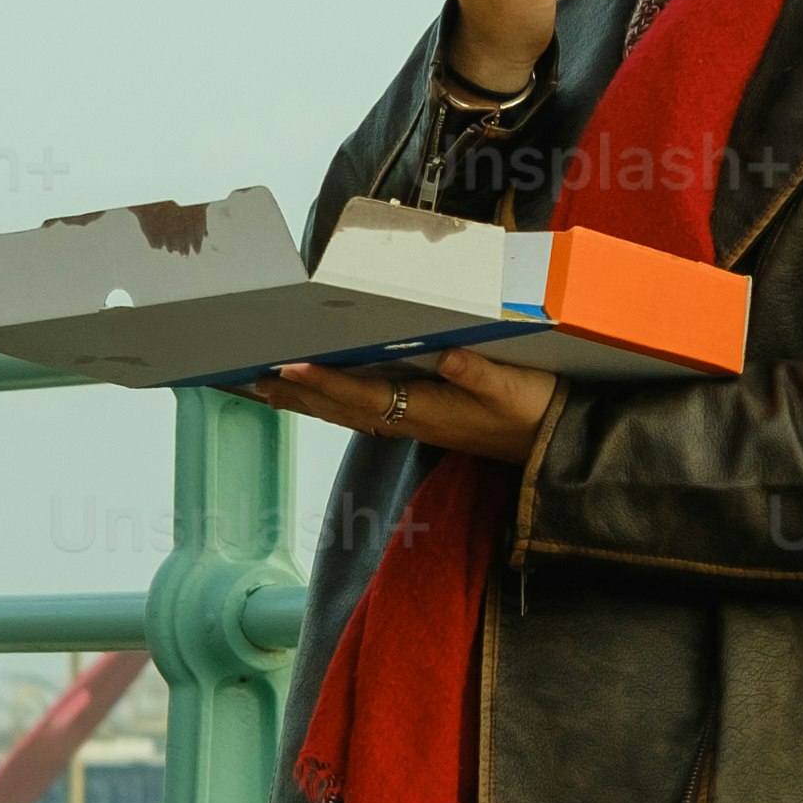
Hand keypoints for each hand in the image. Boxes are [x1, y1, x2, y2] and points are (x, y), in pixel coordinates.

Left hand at [252, 353, 562, 460]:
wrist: (551, 445)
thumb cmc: (533, 411)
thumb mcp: (514, 388)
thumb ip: (480, 374)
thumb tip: (449, 356)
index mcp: (426, 410)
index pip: (364, 394)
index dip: (326, 382)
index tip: (290, 367)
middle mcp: (410, 420)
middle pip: (339, 407)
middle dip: (296, 394)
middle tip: (251, 379)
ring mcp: (413, 422)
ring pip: (345, 412)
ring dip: (304, 401)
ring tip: (266, 389)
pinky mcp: (420, 420)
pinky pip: (362, 412)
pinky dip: (331, 402)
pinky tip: (317, 397)